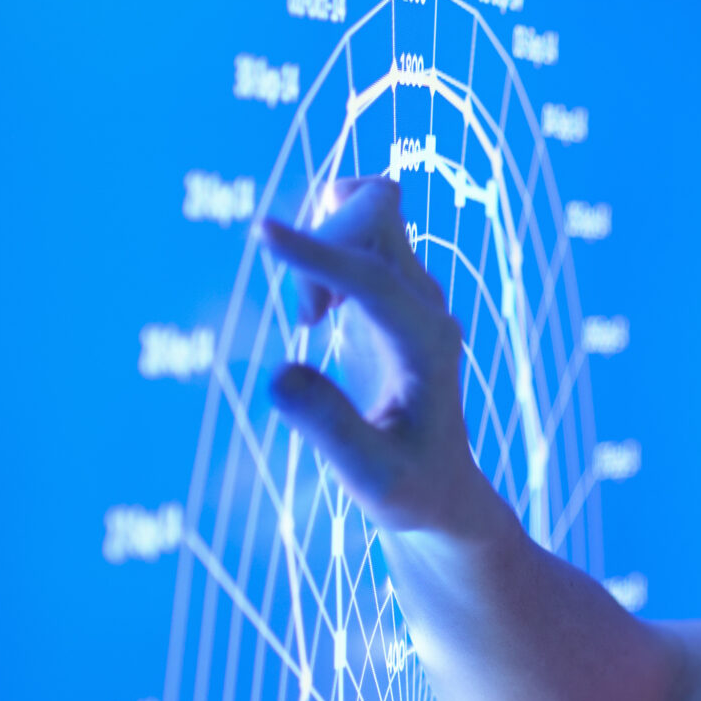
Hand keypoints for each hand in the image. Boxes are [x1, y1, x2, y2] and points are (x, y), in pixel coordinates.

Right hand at [258, 177, 502, 540]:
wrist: (439, 487)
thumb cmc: (409, 487)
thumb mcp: (370, 477)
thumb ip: (327, 426)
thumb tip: (279, 373)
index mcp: (428, 341)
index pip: (372, 276)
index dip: (317, 254)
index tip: (260, 233)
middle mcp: (427, 304)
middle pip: (377, 217)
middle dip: (321, 247)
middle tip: (307, 322)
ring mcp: (412, 292)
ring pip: (369, 213)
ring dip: (322, 242)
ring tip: (313, 318)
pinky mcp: (390, 292)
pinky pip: (357, 230)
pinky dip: (323, 247)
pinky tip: (318, 312)